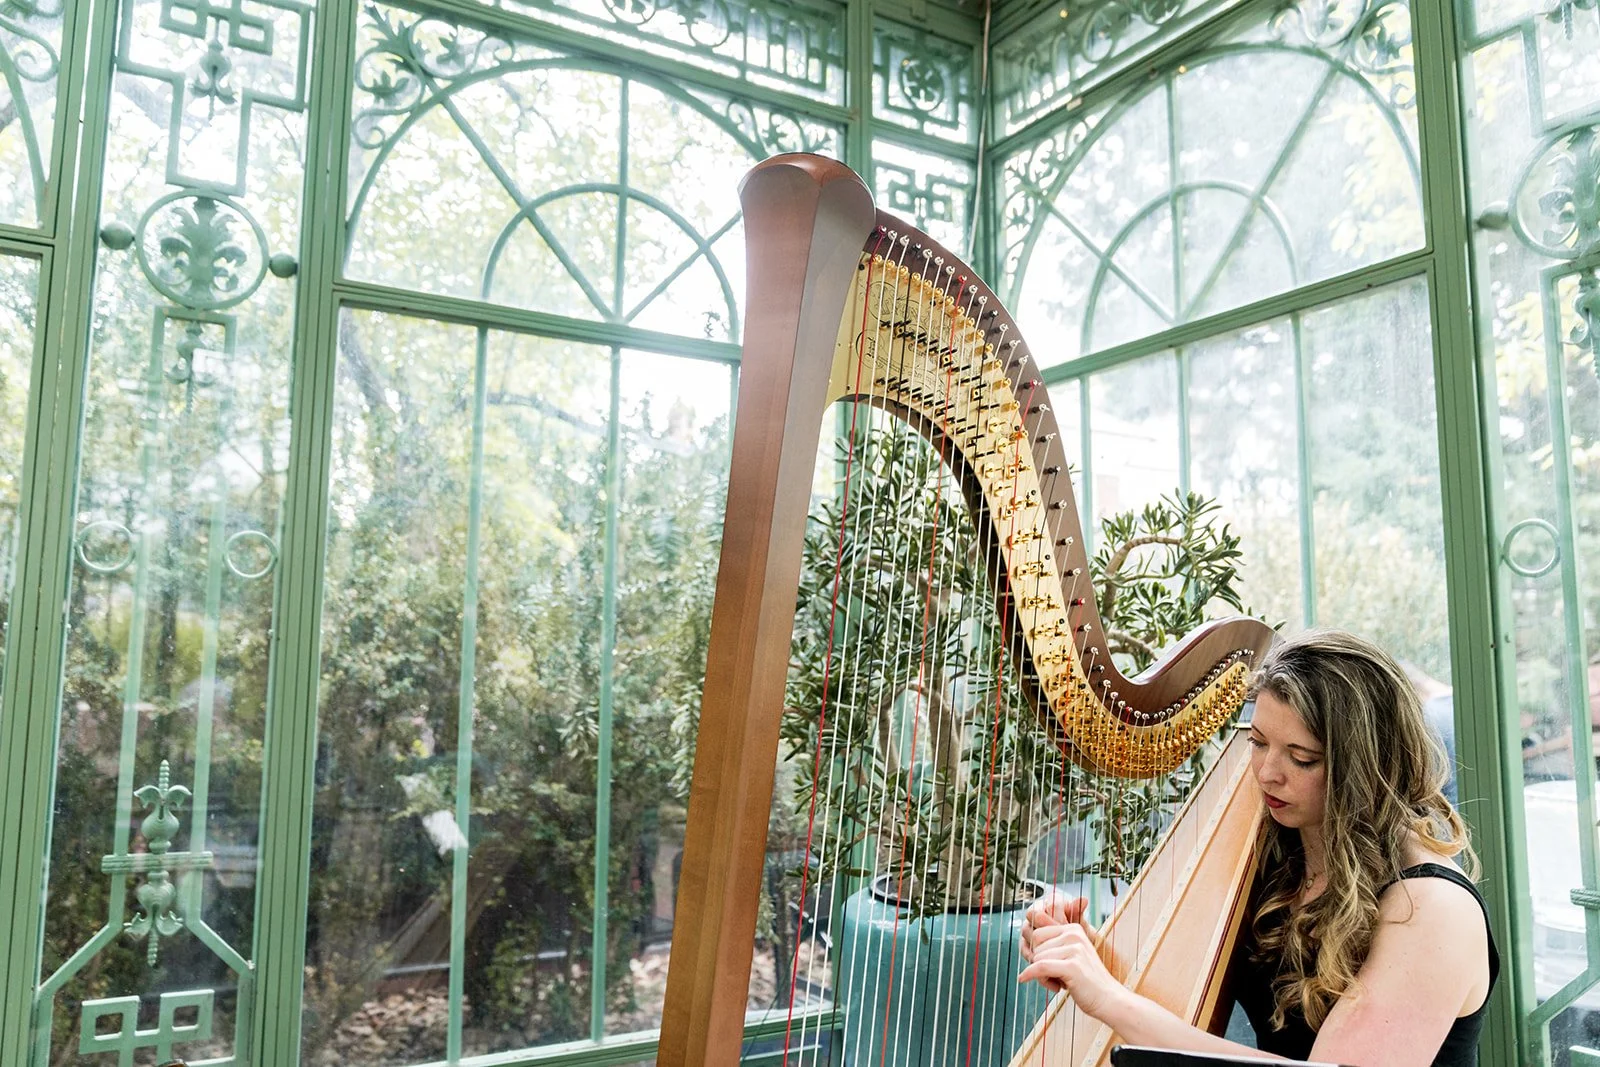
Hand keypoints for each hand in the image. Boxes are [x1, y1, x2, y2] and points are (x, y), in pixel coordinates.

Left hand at [1017, 896, 1127, 1021]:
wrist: (1109, 1000)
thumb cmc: (1088, 981)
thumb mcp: (1072, 956)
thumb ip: (1054, 946)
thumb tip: (1026, 945)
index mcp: (1074, 929)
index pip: (1038, 934)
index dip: (1038, 952)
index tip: (1048, 967)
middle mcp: (1074, 935)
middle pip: (1036, 946)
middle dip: (1039, 964)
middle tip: (1054, 978)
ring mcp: (1074, 949)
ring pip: (1037, 958)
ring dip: (1041, 975)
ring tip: (1058, 983)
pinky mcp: (1072, 966)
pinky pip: (1039, 967)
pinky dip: (1029, 974)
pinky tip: (1023, 979)